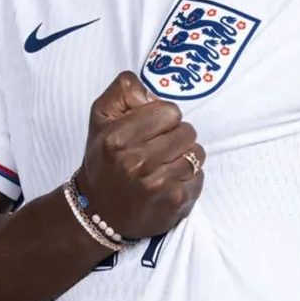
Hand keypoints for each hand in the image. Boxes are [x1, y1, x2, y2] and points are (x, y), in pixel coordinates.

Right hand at [77, 72, 204, 238]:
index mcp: (118, 139)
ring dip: (185, 156)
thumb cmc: (105, 159)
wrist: (99, 211)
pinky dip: (188, 178)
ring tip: (164, 165)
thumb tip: (151, 93)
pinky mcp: (175, 203)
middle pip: (187, 131)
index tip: (150, 129)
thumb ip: (124, 89)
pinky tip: (169, 183)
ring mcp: (157, 185)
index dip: (163, 117)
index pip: (171, 111)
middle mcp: (136, 163)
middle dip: (176, 136)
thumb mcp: (101, 116)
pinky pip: (199, 176)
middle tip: (157, 148)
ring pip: (197, 153)